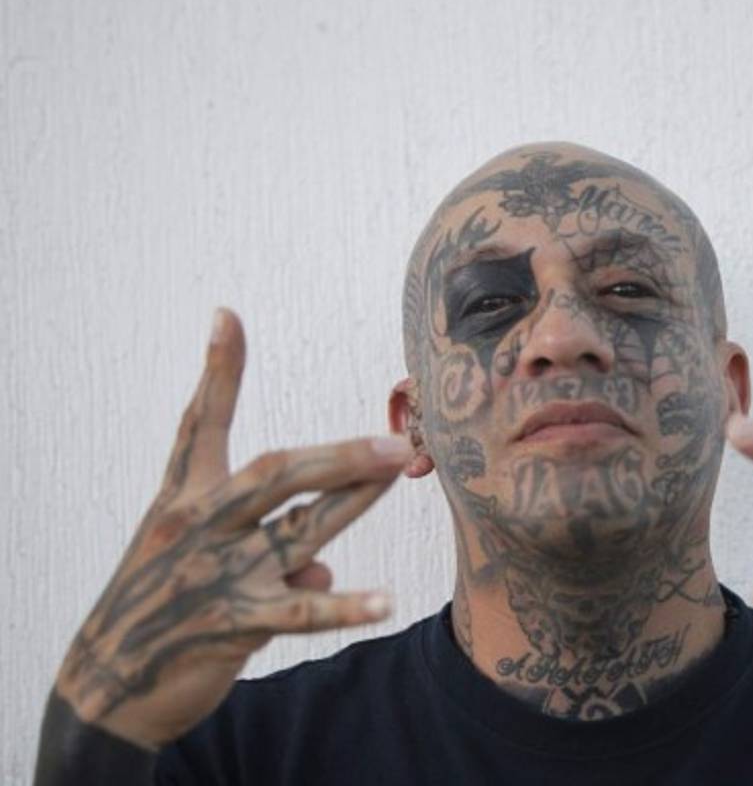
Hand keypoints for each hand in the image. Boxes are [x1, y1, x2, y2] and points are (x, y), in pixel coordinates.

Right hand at [54, 310, 425, 747]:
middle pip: (274, 473)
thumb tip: (320, 565)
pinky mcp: (232, 624)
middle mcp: (200, 527)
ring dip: (354, 501)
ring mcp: (217, 574)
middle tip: (393, 437)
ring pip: (300, 530)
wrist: (109, 681)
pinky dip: (345, 605)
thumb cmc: (159, 604)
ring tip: (398, 472)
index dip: (217, 372)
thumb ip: (263, 546)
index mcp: (184, 500)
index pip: (198, 425)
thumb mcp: (198, 559)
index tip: (226, 315)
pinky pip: (301, 610)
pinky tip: (386, 601)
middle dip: (337, 452)